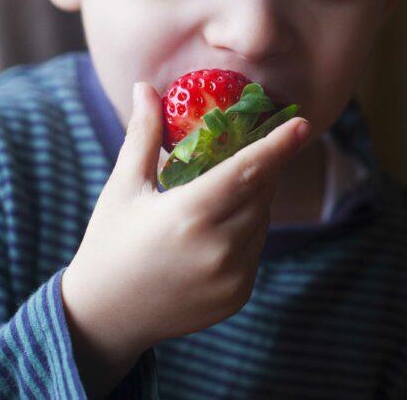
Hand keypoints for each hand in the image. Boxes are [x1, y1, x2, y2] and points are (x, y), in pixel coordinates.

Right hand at [61, 82, 309, 395]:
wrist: (105, 318)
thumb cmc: (109, 244)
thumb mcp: (123, 188)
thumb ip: (143, 137)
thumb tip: (145, 87)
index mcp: (189, 215)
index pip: (247, 171)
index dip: (278, 145)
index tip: (302, 123)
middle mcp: (218, 248)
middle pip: (260, 192)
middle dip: (260, 168)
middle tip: (247, 151)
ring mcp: (232, 276)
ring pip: (262, 221)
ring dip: (253, 200)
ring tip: (216, 196)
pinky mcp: (238, 295)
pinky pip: (255, 249)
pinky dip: (246, 232)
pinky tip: (214, 233)